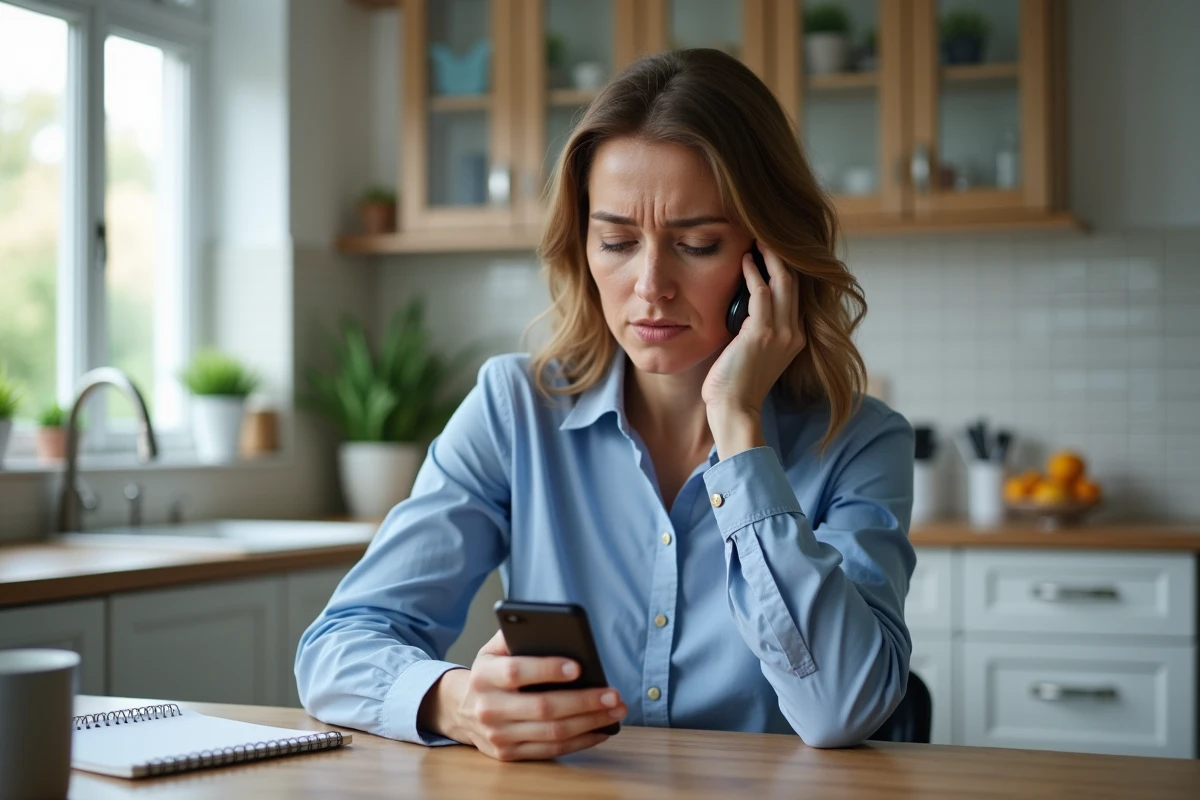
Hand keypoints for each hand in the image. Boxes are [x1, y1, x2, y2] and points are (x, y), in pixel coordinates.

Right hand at [419, 630, 625, 760]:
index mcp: (484, 675)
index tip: (578, 666)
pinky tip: (601, 729)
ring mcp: (498, 735)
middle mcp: (488, 708)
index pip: (516, 671)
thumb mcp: (494, 648)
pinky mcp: (509, 755)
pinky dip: (581, 741)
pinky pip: (552, 750)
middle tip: (613, 694)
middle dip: (584, 701)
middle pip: (542, 707)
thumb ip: (516, 633)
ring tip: (615, 710)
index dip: (546, 669)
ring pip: (552, 732)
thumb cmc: (491, 673)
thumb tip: (554, 628)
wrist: (461, 708)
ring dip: (590, 722)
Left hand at [702, 242, 806, 455]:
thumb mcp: (752, 353)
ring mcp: (782, 333)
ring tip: (756, 241)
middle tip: (765, 236)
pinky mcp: (763, 334)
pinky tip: (745, 261)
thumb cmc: (735, 385)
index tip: (770, 251)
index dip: (785, 270)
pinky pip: (762, 293)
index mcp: (794, 338)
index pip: (795, 294)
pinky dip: (753, 274)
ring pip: (784, 282)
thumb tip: (742, 309)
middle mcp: (794, 333)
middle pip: (795, 282)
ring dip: (769, 258)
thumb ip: (754, 330)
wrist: (734, 409)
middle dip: (782, 257)